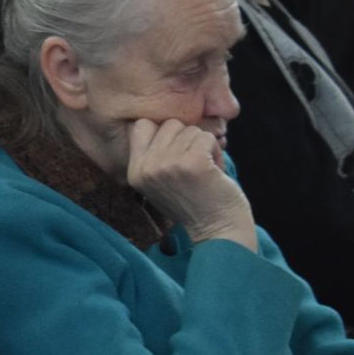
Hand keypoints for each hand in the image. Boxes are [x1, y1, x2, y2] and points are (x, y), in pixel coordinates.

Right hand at [125, 119, 255, 249]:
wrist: (219, 233)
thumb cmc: (195, 204)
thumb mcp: (159, 181)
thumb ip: (153, 154)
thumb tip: (163, 121)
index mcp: (134, 172)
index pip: (141, 125)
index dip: (163, 134)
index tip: (176, 154)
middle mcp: (146, 167)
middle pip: (169, 124)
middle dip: (186, 141)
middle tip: (193, 167)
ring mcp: (167, 165)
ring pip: (189, 129)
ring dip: (203, 147)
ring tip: (204, 171)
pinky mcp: (191, 163)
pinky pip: (206, 137)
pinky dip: (216, 151)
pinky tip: (214, 171)